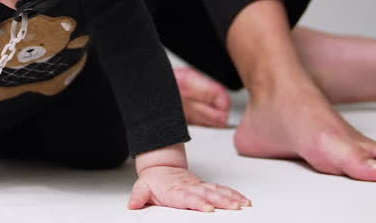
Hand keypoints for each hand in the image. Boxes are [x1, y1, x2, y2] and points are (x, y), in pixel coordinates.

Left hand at [127, 165, 250, 212]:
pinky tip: (243, 200)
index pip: (188, 198)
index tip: (208, 208)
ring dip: (231, 198)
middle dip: (222, 201)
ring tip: (243, 204)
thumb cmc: (154, 180)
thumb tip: (132, 204)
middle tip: (233, 207)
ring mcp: (200, 187)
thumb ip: (138, 196)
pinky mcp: (206, 187)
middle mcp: (190, 188)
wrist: (161, 167)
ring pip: (218, 191)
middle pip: (208, 194)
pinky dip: (233, 194)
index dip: (198, 202)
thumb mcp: (142, 187)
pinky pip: (222, 190)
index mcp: (175, 190)